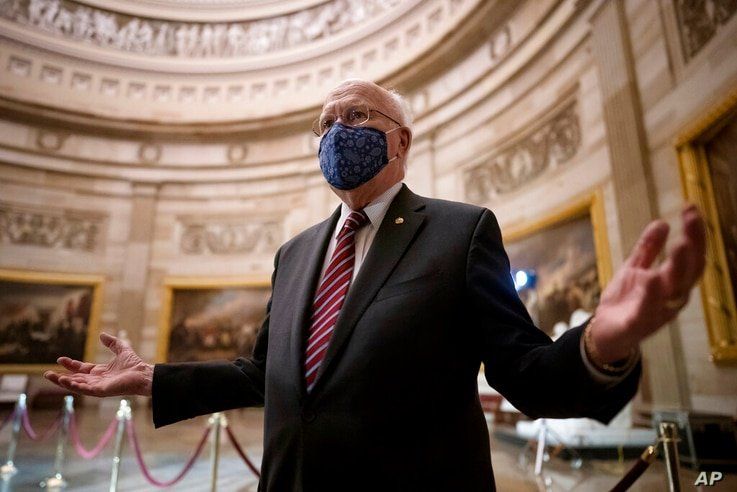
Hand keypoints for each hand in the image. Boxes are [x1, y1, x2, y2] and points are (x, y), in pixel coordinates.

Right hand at [43, 333, 152, 396]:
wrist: (143, 374)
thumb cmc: (135, 364)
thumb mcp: (122, 349)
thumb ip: (112, 343)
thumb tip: (102, 334)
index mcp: (100, 372)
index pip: (81, 369)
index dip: (71, 365)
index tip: (60, 359)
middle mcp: (97, 381)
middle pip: (75, 379)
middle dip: (60, 377)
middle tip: (46, 374)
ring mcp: (98, 387)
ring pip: (76, 385)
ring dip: (63, 382)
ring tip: (51, 377)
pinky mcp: (100, 391)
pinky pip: (84, 390)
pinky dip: (74, 385)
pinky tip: (65, 380)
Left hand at [590, 203, 705, 361]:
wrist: (605, 332)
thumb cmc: (626, 300)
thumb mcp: (634, 269)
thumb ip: (648, 249)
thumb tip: (662, 223)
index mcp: (673, 283)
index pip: (691, 256)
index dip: (695, 233)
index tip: (691, 207)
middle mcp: (671, 297)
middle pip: (689, 270)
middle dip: (693, 245)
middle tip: (692, 220)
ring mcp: (656, 312)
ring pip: (673, 290)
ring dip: (678, 268)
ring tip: (679, 245)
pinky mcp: (636, 324)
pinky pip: (646, 311)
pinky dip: (650, 297)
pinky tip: (650, 280)